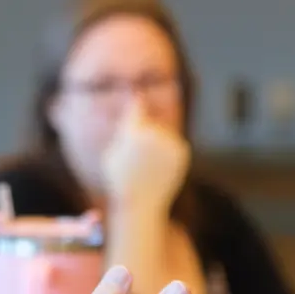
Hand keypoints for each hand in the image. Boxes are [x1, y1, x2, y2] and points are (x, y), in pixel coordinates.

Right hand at [99, 100, 188, 214]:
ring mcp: (171, 142)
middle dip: (146, 131)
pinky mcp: (183, 151)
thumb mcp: (111, 153)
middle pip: (152, 122)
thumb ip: (122, 132)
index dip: (136, 96)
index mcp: (134, 131)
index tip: (137, 90)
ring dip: (157, 142)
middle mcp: (155, 133)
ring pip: (164, 133)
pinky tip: (159, 168)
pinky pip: (174, 144)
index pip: (137, 104)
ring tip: (148, 165)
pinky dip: (168, 152)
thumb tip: (128, 116)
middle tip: (138, 155)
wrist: (141, 203)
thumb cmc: (120, 179)